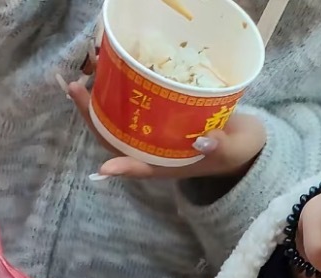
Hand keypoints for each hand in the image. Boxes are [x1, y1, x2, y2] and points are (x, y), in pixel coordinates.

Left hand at [68, 76, 266, 180]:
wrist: (244, 140)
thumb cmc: (238, 151)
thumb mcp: (234, 150)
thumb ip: (220, 146)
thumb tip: (204, 141)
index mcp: (168, 164)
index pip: (140, 167)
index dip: (123, 167)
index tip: (104, 166)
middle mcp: (154, 148)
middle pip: (116, 138)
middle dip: (94, 117)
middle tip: (76, 89)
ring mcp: (154, 129)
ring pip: (118, 118)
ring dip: (99, 99)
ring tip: (82, 76)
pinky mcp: (160, 110)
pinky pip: (134, 100)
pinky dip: (120, 86)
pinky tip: (110, 67)